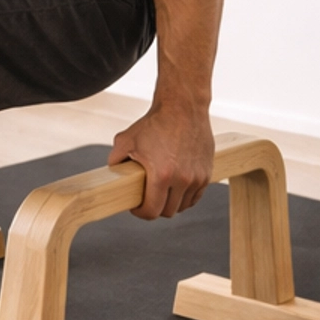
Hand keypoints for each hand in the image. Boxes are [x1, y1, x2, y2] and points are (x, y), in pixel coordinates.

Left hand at [109, 104, 214, 218]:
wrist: (183, 107)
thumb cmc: (155, 123)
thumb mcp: (125, 140)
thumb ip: (115, 160)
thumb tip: (111, 174)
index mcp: (162, 176)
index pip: (152, 211)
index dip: (141, 213)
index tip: (136, 206)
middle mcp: (183, 180)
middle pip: (168, 211)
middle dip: (155, 208)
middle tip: (147, 198)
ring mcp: (197, 177)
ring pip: (183, 206)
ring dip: (171, 202)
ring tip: (161, 192)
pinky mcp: (207, 172)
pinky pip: (195, 196)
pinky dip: (185, 196)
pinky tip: (175, 188)